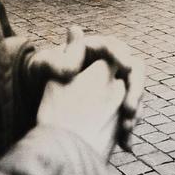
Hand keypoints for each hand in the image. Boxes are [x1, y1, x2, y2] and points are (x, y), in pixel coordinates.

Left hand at [28, 26, 144, 150]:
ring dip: (135, 112)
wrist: (38, 112)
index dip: (121, 55)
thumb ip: (63, 51)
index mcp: (93, 51)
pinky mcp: (115, 108)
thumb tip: (74, 29)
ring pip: (135, 96)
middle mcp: (107, 67)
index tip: (126, 68)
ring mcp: (113, 88)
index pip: (114, 47)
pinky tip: (125, 145)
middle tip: (129, 109)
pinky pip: (129, 116)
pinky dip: (129, 129)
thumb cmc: (39, 81)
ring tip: (126, 130)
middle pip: (134, 71)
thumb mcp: (46, 67)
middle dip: (136, 88)